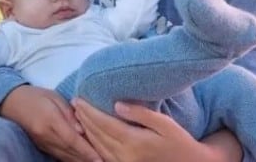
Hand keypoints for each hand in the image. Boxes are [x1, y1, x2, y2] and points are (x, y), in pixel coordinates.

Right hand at [0, 86, 101, 161]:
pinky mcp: (42, 147)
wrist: (11, 102)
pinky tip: (83, 160)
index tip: (100, 158)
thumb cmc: (36, 96)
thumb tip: (83, 130)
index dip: (87, 151)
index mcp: (50, 120)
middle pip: (70, 152)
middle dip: (88, 159)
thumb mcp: (55, 98)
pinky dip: (72, 159)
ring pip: (65, 157)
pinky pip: (59, 156)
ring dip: (81, 160)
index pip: (72, 139)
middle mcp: (45, 135)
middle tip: (106, 161)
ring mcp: (42, 143)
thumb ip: (70, 114)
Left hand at [72, 99, 240, 161]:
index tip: (78, 99)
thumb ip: (140, 113)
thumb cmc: (180, 142)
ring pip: (97, 146)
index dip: (89, 111)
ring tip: (78, 115)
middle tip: (74, 103)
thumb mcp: (165, 123)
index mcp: (135, 142)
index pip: (104, 124)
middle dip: (84, 118)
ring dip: (86, 130)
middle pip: (97, 134)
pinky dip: (94, 143)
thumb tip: (116, 104)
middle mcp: (126, 156)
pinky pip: (103, 155)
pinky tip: (89, 133)